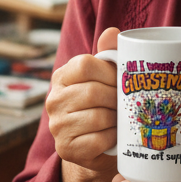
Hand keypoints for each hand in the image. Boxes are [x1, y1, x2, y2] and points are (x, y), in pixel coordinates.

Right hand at [47, 26, 119, 175]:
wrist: (97, 146)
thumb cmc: (104, 104)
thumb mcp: (105, 78)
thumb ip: (109, 54)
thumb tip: (112, 32)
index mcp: (61, 76)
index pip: (85, 64)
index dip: (109, 72)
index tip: (121, 81)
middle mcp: (53, 100)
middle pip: (93, 92)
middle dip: (117, 98)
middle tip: (127, 103)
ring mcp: (57, 126)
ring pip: (98, 117)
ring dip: (117, 119)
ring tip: (122, 118)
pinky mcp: (66, 149)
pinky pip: (98, 140)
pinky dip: (113, 137)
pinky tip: (115, 135)